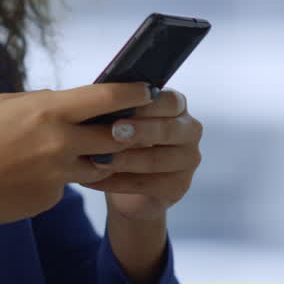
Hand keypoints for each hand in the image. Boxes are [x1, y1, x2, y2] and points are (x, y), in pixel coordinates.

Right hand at [0, 82, 156, 234]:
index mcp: (48, 111)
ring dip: (97, 158)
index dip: (133, 92)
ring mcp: (59, 173)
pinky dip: (62, 178)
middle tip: (135, 125)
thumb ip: (38, 101)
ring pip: (98, 164)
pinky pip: (68, 184)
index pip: (106, 98)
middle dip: (128, 130)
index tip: (150, 89)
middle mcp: (60, 142)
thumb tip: (61, 99)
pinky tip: (37, 174)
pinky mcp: (53, 197)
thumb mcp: (2, 105)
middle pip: (115, 135)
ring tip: (81, 151)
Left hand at [77, 88, 201, 222]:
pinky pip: (148, 185)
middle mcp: (189, 130)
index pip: (169, 101)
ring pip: (157, 160)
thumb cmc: (118, 136)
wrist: (123, 179)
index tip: (121, 107)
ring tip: (97, 160)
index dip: (146, 105)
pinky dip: (117, 183)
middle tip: (114, 132)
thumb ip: (117, 106)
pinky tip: (94, 180)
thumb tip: (100, 97)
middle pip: (169, 129)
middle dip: (140, 131)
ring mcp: (188, 160)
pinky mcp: (179, 187)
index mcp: (176, 105)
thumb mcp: (117, 116)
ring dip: (125, 160)